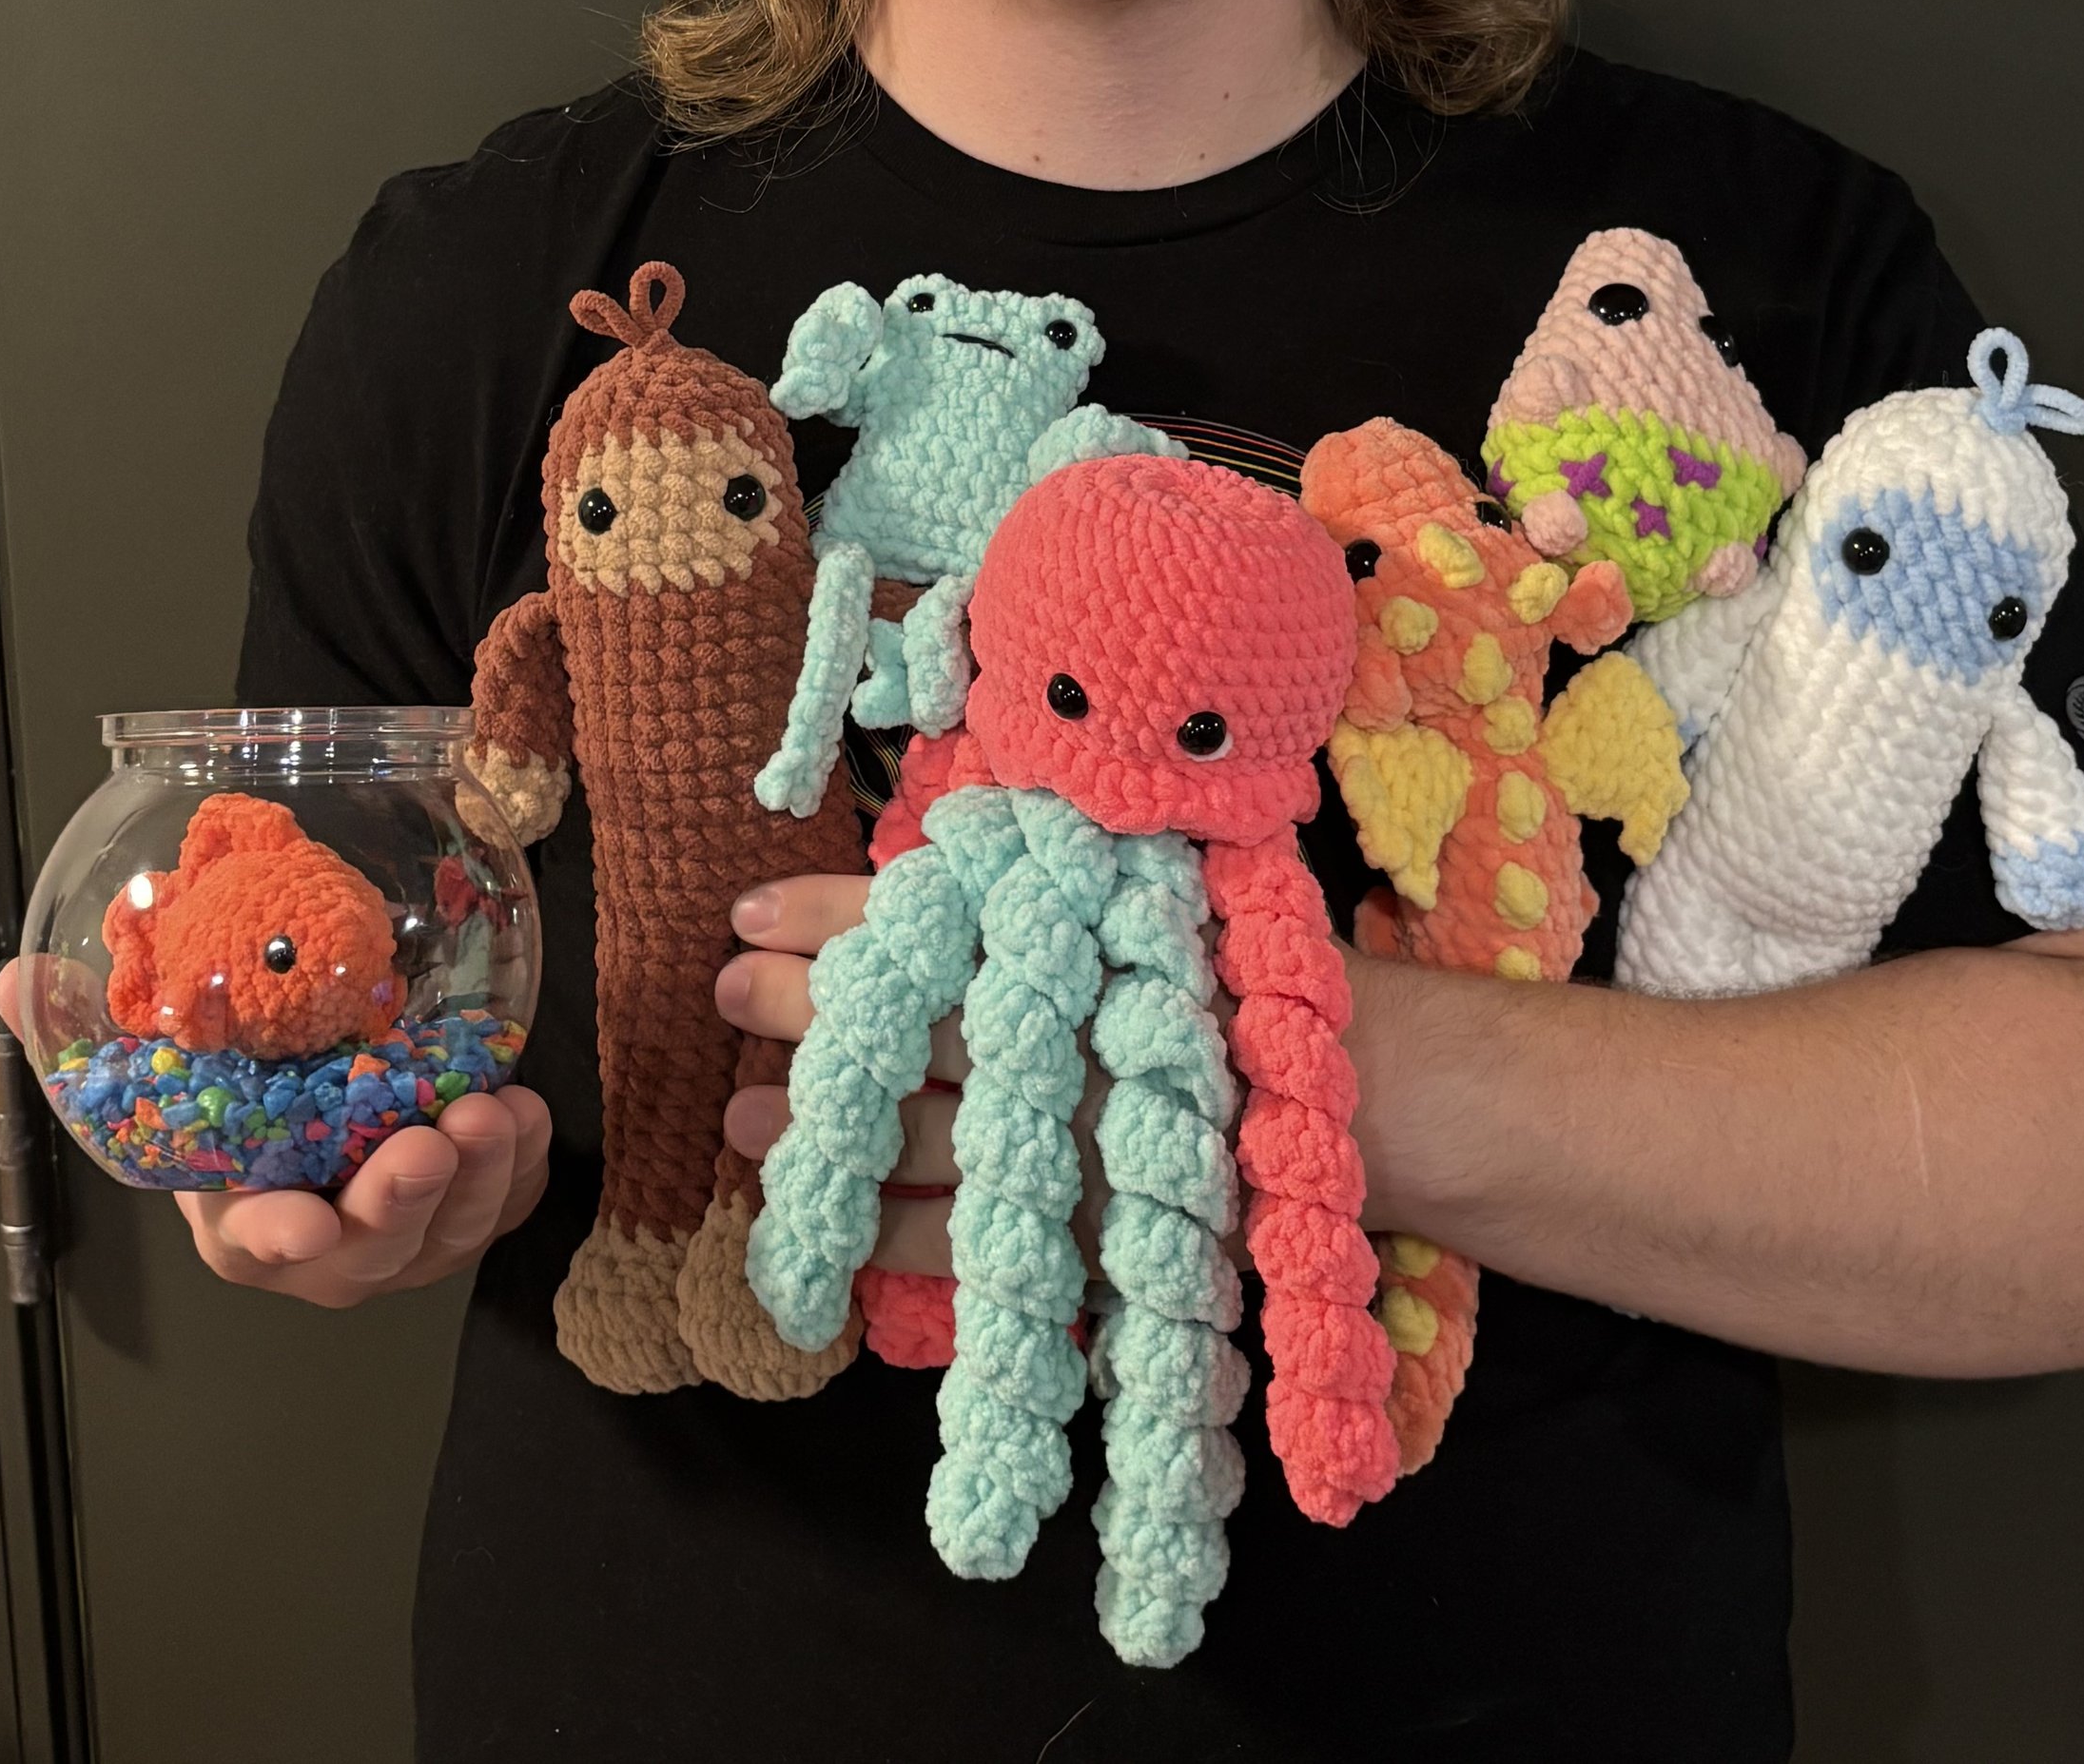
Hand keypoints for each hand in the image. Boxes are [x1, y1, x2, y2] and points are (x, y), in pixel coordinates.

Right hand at [0, 960, 553, 1308]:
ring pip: (451, 1235)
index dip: (279, 1237)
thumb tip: (17, 979)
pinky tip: (529, 1111)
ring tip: (495, 1113)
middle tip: (430, 1146)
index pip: (256, 1245)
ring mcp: (406, 1235)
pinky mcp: (470, 1210)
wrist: (319, 1112)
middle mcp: (327, 1247)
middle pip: (369, 1253)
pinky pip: (507, 1205)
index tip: (303, 1225)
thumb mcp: (160, 1068)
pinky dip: (526, 1168)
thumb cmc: (241, 1102)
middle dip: (402, 1204)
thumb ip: (87, 1032)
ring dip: (481, 1181)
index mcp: (245, 1225)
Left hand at [717, 873, 1230, 1279]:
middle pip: (900, 1015)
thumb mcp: (1150, 877)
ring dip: (818, 1125)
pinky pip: (959, 1236)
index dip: (825, 910)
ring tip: (738, 1116)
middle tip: (723, 993)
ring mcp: (1062, 1134)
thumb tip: (933, 846)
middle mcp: (1053, 1029)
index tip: (745, 909)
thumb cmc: (1243, 960)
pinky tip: (820, 1222)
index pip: (920, 912)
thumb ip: (1046, 865)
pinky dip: (885, 1230)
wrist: (1360, 1086)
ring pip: (911, 1129)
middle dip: (801, 1005)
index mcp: (1063, 931)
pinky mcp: (1080, 1226)